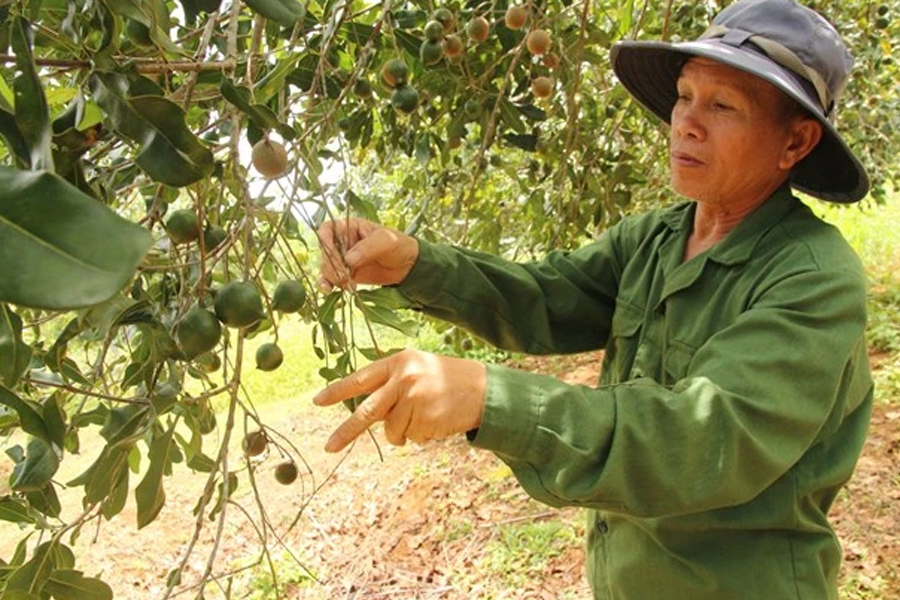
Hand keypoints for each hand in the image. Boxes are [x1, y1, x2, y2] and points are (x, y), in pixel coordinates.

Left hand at [312, 349, 486, 452]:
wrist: (484, 389)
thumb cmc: (447, 380)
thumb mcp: (417, 369)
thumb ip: (391, 384)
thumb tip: (366, 415)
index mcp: (398, 362)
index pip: (361, 378)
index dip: (337, 391)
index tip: (317, 401)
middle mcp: (403, 378)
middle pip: (366, 412)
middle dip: (346, 432)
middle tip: (328, 447)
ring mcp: (414, 399)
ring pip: (392, 431)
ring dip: (403, 433)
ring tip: (424, 417)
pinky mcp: (426, 418)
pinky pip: (411, 437)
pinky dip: (421, 435)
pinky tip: (436, 420)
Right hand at [316, 217, 418, 291]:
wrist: (406, 266)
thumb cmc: (398, 245)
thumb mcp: (387, 241)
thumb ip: (368, 247)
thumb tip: (348, 259)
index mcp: (350, 227)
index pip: (328, 229)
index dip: (325, 241)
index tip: (331, 254)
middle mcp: (342, 241)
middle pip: (325, 251)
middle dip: (332, 265)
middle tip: (344, 276)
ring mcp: (342, 258)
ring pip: (325, 266)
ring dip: (331, 276)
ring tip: (347, 283)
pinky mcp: (344, 273)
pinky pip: (329, 278)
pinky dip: (327, 284)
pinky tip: (329, 289)